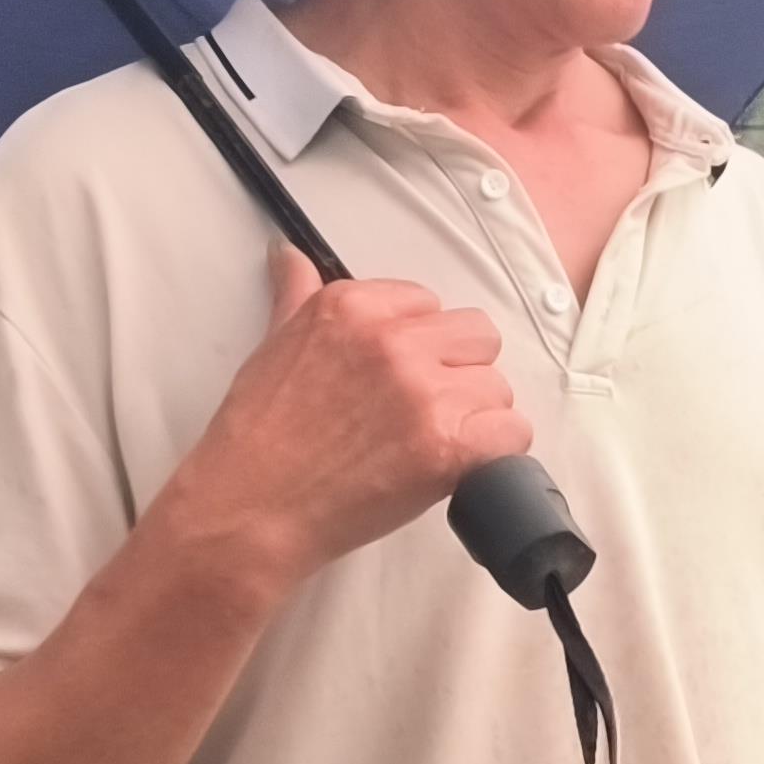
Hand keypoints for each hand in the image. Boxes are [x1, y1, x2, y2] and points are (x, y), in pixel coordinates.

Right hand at [155, 244, 532, 588]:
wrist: (250, 509)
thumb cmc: (258, 436)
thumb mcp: (274, 344)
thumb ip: (298, 295)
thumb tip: (289, 255)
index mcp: (354, 306)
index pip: (430, 305)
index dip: (422, 346)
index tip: (399, 378)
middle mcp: (393, 340)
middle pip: (478, 338)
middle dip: (457, 373)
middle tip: (422, 412)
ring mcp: (423, 391)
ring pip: (497, 387)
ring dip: (476, 418)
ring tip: (430, 446)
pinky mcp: (447, 444)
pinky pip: (513, 432)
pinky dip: (495, 454)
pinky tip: (458, 467)